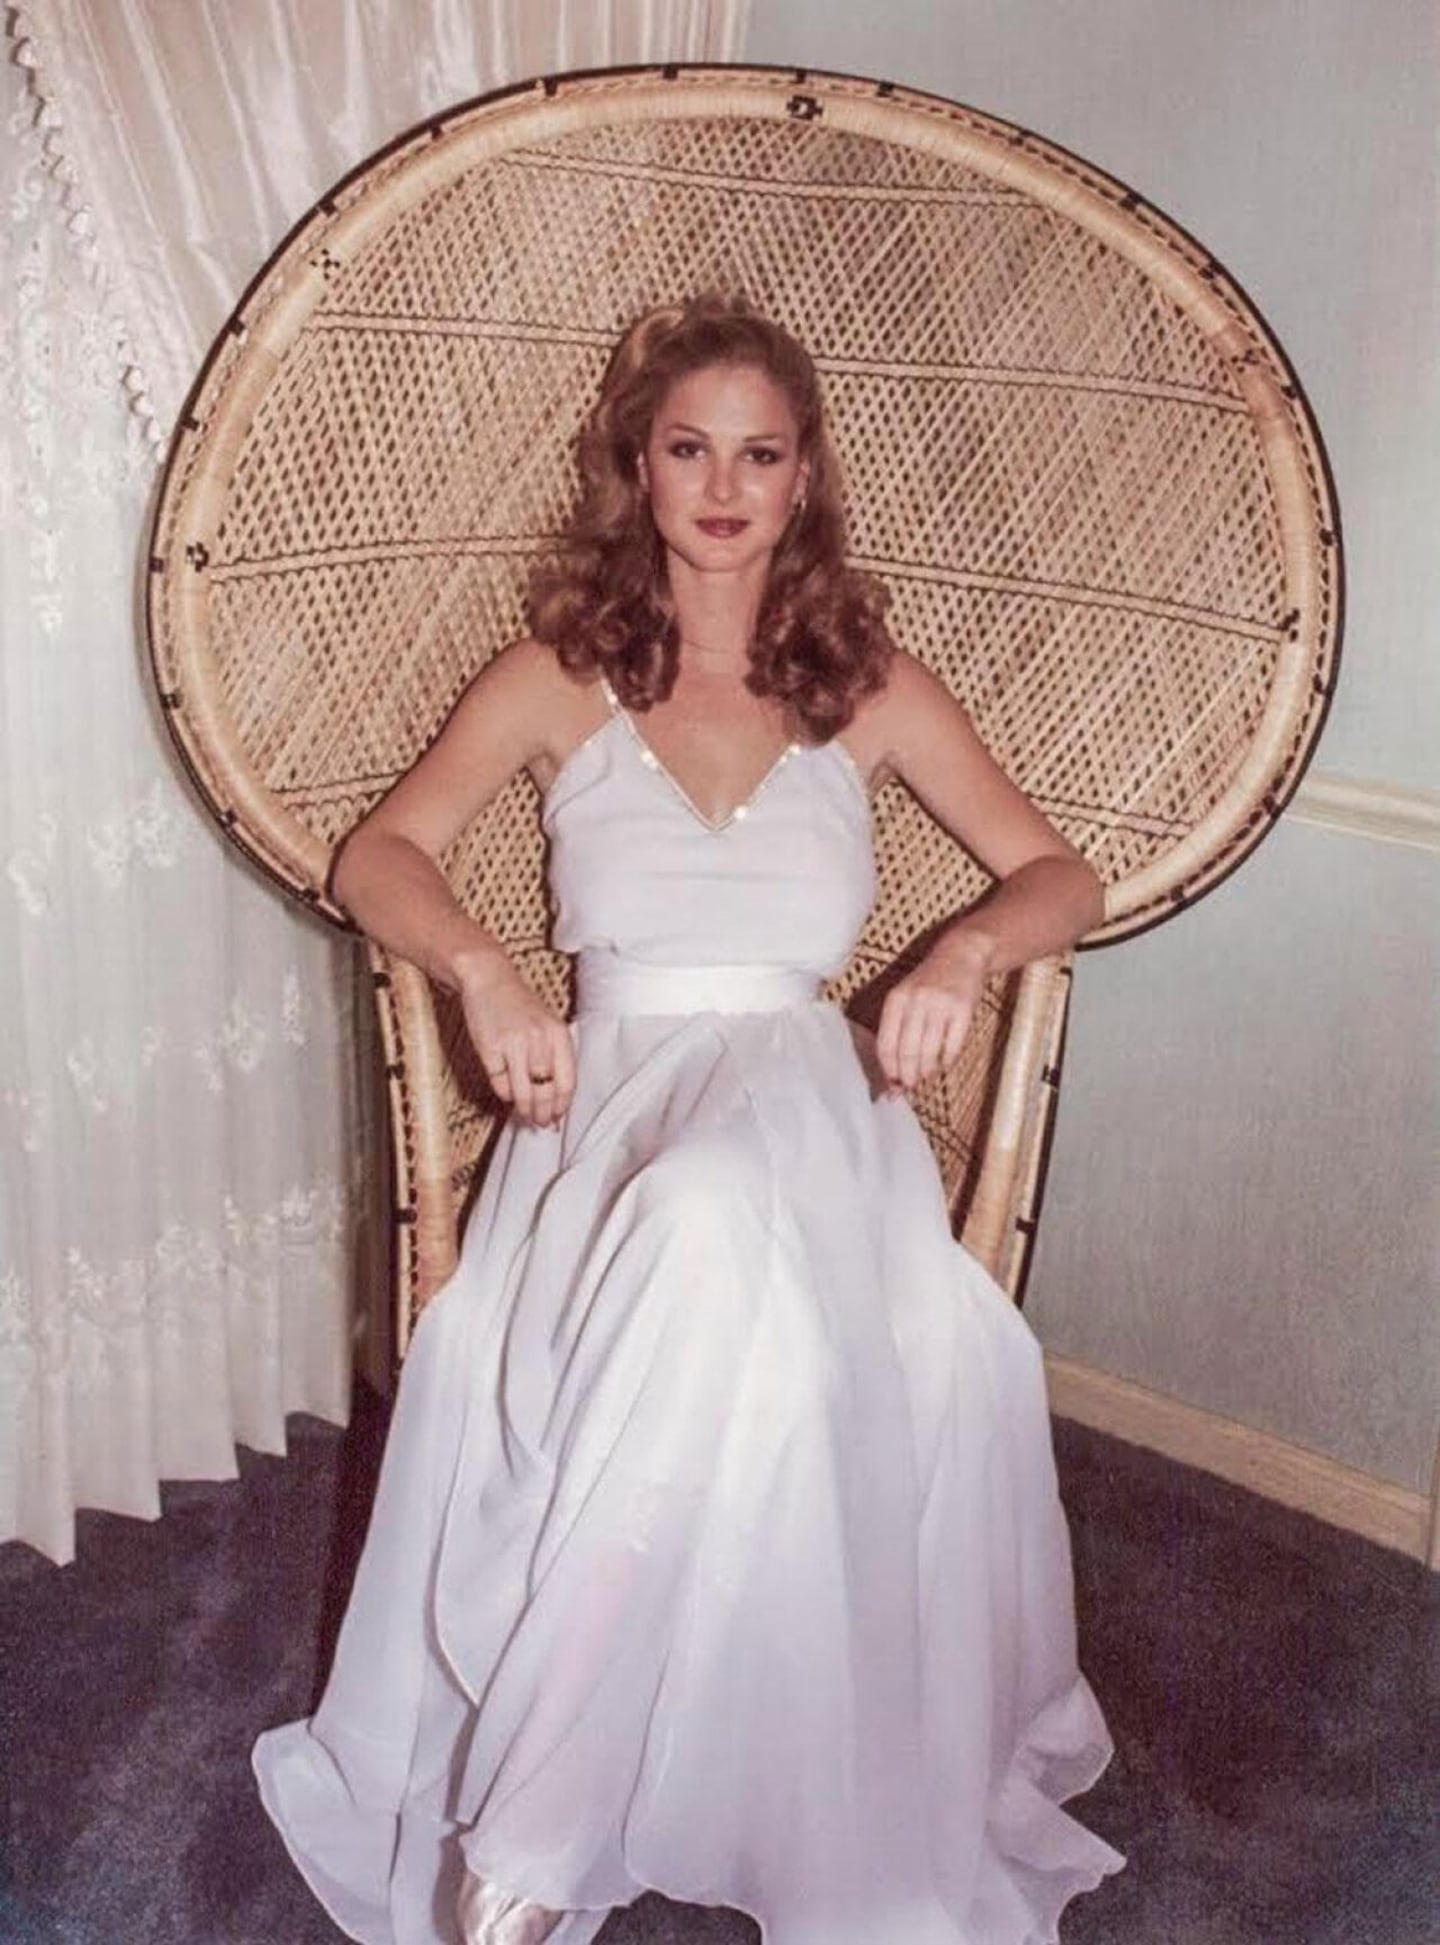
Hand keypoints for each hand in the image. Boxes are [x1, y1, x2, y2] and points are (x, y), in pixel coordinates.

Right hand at [457, 955, 574, 1128]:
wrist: (489, 979)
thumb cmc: (519, 1005)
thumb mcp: (547, 1024)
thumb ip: (554, 1057)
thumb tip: (557, 1097)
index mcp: (558, 1034)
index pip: (567, 1081)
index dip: (562, 1105)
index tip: (558, 1117)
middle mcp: (538, 1040)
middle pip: (545, 1091)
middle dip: (544, 1113)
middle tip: (541, 1123)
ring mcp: (513, 1044)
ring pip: (523, 1092)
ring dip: (525, 1110)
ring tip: (526, 1116)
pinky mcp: (490, 1049)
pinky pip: (500, 1084)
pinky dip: (504, 1093)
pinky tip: (508, 1093)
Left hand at [875, 932, 991, 1094]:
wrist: (961, 954)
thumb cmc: (929, 983)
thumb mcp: (905, 997)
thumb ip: (897, 1030)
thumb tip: (893, 1073)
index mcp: (896, 1000)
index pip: (886, 1044)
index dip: (888, 1070)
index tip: (892, 1085)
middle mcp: (916, 1001)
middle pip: (907, 1051)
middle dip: (907, 1076)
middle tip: (909, 1087)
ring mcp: (940, 1005)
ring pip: (929, 1052)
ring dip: (926, 1071)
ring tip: (925, 1077)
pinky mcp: (963, 1010)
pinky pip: (952, 1046)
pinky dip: (946, 1061)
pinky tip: (943, 1063)